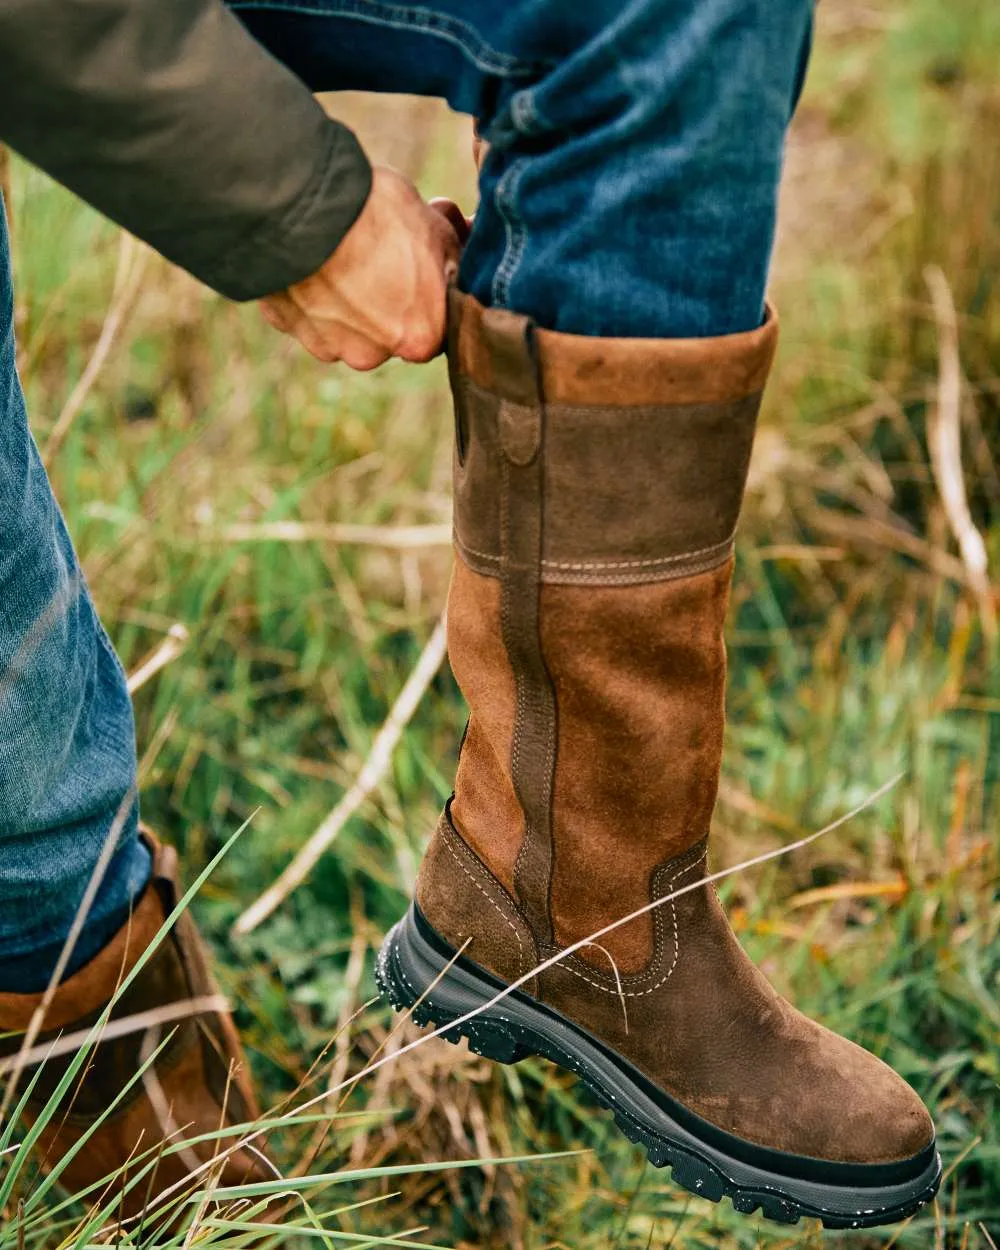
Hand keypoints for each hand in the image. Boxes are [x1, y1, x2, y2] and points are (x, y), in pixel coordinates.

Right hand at [259, 166, 467, 369]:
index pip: (432, 329)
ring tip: (340, 254)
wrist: (302, 205)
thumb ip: (449, 253)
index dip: (425, 296)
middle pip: (386, 333)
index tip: (416, 269)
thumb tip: (461, 242)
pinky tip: (311, 257)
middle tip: (376, 256)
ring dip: (345, 299)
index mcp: (420, 340)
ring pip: (344, 325)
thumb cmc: (377, 215)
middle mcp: (373, 355)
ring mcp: (327, 345)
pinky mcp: (288, 327)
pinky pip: (306, 311)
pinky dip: (309, 290)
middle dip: (384, 301)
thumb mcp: (434, 225)